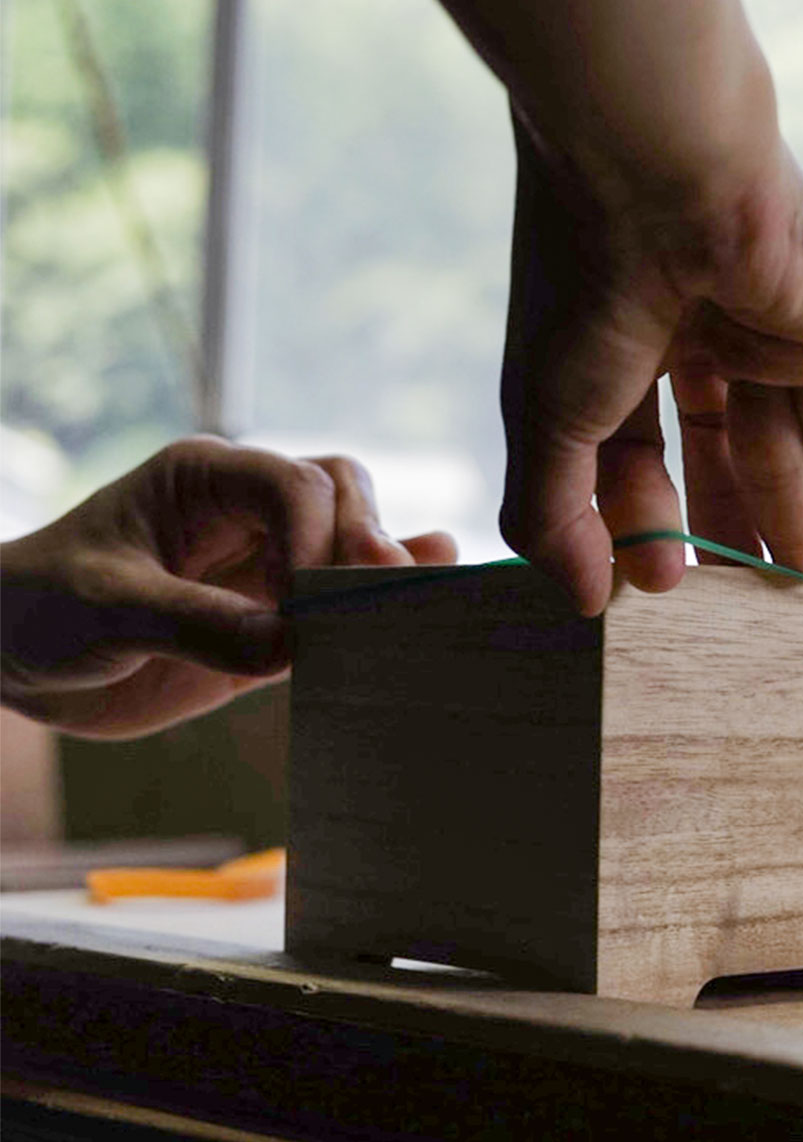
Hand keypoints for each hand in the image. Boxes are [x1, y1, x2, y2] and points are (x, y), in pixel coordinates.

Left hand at [0, 436, 455, 737]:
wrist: (14, 661)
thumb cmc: (41, 609)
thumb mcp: (107, 610)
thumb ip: (199, 624)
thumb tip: (294, 643)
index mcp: (203, 479)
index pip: (291, 483)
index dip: (318, 532)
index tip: (310, 595)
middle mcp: (246, 513)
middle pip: (340, 495)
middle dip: (366, 537)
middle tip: (380, 588)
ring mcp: (265, 565)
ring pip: (352, 542)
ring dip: (386, 564)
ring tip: (422, 590)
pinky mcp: (272, 620)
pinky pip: (333, 607)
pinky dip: (373, 604)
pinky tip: (417, 599)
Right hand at [395, 0, 802, 614]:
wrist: (662, 171)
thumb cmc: (584, 290)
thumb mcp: (545, 419)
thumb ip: (553, 514)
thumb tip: (582, 600)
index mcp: (605, 351)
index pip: (622, 455)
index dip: (635, 523)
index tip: (650, 587)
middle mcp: (680, 339)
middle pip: (703, 453)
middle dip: (713, 525)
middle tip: (731, 599)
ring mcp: (753, 330)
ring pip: (769, 441)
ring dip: (779, 514)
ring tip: (791, 583)